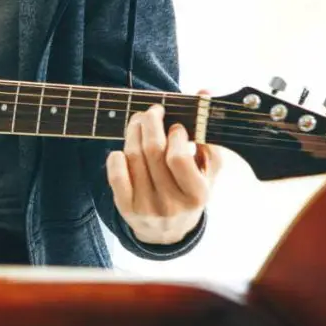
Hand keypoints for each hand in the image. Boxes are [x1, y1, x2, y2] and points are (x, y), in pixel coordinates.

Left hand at [106, 91, 222, 245]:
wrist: (168, 232)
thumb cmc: (190, 194)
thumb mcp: (208, 172)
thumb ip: (209, 135)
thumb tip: (204, 93)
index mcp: (197, 195)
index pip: (178, 157)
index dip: (176, 135)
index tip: (177, 126)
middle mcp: (171, 203)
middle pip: (152, 151)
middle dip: (151, 123)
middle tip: (153, 111)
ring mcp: (146, 207)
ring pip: (133, 158)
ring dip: (134, 132)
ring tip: (139, 121)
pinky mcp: (126, 208)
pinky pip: (116, 176)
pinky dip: (116, 157)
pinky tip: (122, 148)